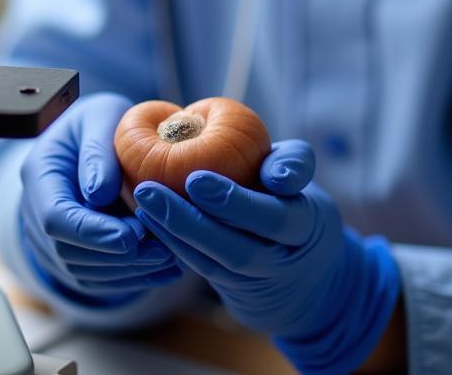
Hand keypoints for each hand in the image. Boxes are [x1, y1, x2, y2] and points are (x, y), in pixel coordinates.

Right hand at [19, 92, 181, 302]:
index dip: (92, 232)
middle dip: (118, 256)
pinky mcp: (74, 254)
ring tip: (169, 257)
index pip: (56, 217)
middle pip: (70, 251)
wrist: (93, 140)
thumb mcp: (100, 116)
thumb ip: (97, 149)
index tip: (130, 236)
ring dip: (128, 270)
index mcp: (41, 175)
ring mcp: (52, 238)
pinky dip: (131, 277)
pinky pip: (97, 278)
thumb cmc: (98, 123)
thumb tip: (99, 192)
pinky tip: (163, 269)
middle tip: (162, 249)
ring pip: (85, 271)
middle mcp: (38, 212)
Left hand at [132, 140, 399, 372]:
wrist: (303, 268)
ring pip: (214, 264)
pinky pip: (204, 268)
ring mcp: (258, 279)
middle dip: (191, 222)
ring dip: (175, 232)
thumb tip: (274, 172)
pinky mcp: (236, 288)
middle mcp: (283, 259)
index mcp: (307, 224)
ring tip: (144, 199)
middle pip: (238, 250)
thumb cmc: (292, 197)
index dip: (236, 202)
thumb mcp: (299, 176)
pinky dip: (175, 244)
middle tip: (151, 189)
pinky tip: (150, 218)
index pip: (276, 216)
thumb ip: (291, 163)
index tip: (194, 179)